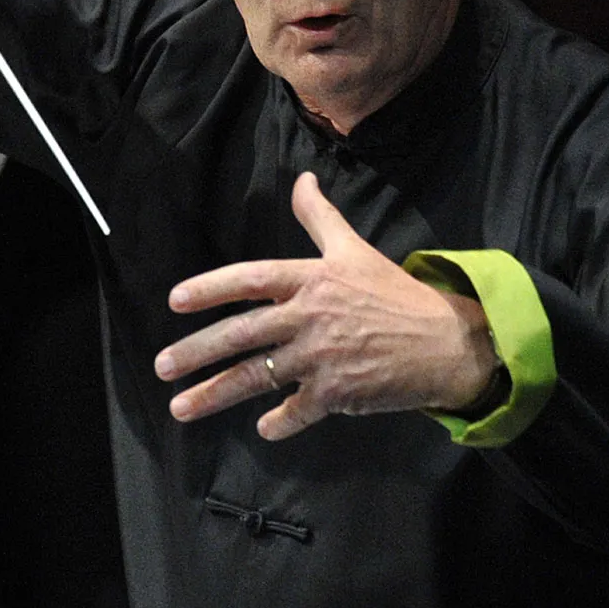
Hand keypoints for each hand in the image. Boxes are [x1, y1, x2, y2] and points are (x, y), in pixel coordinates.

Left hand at [154, 172, 499, 439]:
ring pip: (257, 378)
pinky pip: (296, 411)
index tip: (174, 301)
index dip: (211, 288)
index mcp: (311, 280)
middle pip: (242, 334)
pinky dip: (278, 422)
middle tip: (162, 366)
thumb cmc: (397, 294)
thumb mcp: (355, 250)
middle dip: (196, 352)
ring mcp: (322, 357)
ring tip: (181, 407)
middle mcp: (310, 316)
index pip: (250, 279)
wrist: (447, 342)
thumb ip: (320, 218)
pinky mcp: (337, 393)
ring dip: (215, 394)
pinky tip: (262, 427)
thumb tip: (302, 180)